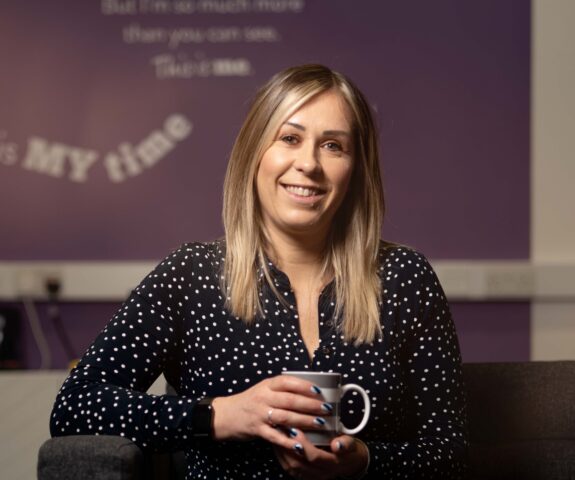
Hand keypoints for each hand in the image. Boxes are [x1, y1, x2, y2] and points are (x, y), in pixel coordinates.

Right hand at [211, 375, 328, 450]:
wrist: (225, 415)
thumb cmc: (250, 401)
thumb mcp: (263, 389)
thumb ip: (281, 389)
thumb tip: (308, 390)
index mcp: (267, 385)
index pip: (287, 382)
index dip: (304, 385)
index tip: (318, 390)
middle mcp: (264, 397)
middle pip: (290, 400)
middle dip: (310, 405)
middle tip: (326, 409)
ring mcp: (260, 414)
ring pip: (286, 417)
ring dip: (305, 421)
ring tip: (319, 423)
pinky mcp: (257, 430)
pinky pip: (275, 436)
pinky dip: (288, 441)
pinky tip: (299, 444)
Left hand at [273, 432, 368, 478]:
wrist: (349, 462)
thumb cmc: (347, 449)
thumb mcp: (351, 444)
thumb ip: (346, 443)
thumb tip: (337, 444)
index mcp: (333, 464)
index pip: (314, 457)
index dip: (303, 445)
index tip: (295, 430)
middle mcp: (321, 473)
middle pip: (298, 464)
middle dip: (287, 447)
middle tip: (281, 430)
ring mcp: (312, 476)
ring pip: (291, 467)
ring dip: (282, 451)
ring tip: (277, 434)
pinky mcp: (305, 475)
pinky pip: (289, 469)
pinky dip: (281, 456)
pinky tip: (278, 443)